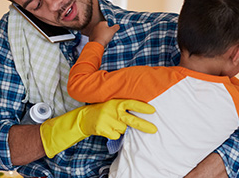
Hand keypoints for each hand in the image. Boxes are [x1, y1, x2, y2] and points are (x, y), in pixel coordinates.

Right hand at [40, 99, 156, 157]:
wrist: (84, 117)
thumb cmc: (103, 111)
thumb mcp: (112, 104)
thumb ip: (124, 108)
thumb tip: (142, 115)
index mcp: (116, 102)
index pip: (132, 103)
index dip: (142, 107)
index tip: (153, 110)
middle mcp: (113, 110)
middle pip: (132, 120)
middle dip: (144, 125)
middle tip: (154, 130)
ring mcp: (108, 120)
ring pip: (123, 130)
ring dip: (121, 129)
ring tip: (112, 124)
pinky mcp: (103, 129)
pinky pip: (116, 136)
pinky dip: (114, 134)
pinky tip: (107, 129)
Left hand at [89, 21, 119, 46]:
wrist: (97, 44)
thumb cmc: (105, 36)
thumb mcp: (112, 31)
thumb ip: (116, 27)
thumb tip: (117, 25)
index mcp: (101, 23)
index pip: (108, 23)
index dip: (111, 28)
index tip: (112, 32)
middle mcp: (96, 26)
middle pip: (103, 28)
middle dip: (106, 31)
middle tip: (109, 35)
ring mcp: (93, 31)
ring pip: (100, 32)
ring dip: (102, 34)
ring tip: (105, 39)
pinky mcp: (91, 36)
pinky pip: (97, 36)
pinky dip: (99, 38)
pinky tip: (101, 40)